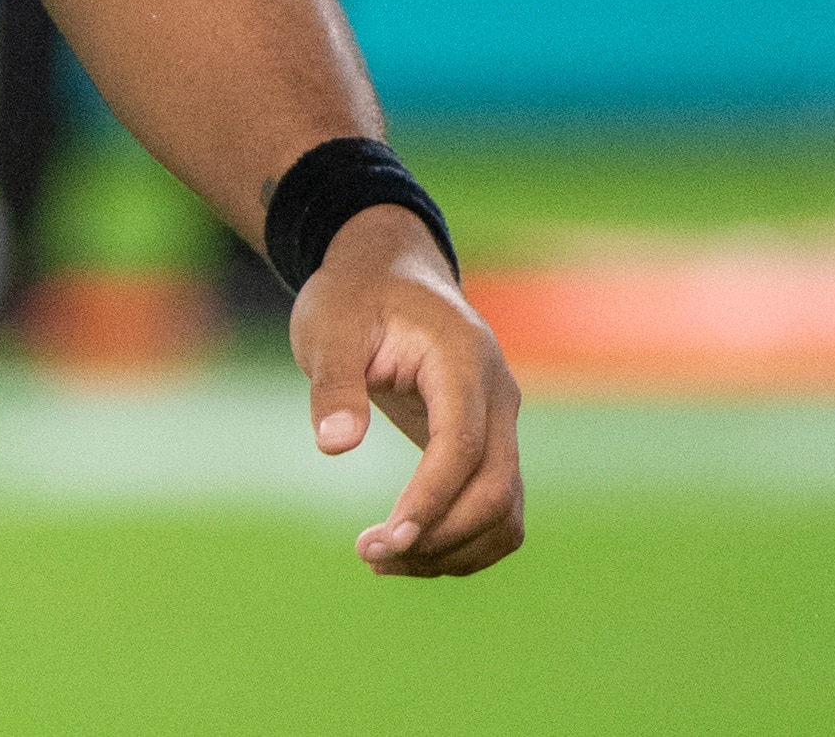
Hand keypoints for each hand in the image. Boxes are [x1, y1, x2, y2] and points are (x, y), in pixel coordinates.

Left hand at [294, 203, 526, 576]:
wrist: (388, 273)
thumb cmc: (354, 296)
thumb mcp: (329, 326)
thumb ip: (334, 383)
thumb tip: (334, 447)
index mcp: (464, 360)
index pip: (462, 446)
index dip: (430, 499)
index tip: (387, 537)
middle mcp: (498, 396)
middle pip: (496, 489)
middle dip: (440, 535)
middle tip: (369, 555)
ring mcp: (501, 423)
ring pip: (504, 511)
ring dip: (452, 548)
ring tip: (380, 560)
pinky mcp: (489, 446)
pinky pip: (495, 508)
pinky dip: (460, 539)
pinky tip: (406, 549)